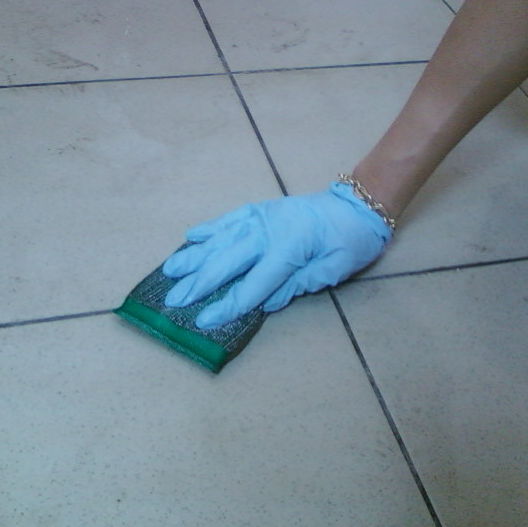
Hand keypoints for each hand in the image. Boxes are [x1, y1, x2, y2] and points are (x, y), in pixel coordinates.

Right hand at [162, 181, 392, 328]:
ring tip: (169, 271)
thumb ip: (297, 286)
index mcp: (289, 250)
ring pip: (221, 240)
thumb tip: (264, 302)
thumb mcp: (333, 271)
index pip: (252, 286)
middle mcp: (268, 231)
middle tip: (174, 301)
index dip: (227, 306)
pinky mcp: (260, 210)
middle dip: (199, 284)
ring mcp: (261, 218)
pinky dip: (209, 229)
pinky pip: (229, 220)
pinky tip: (190, 238)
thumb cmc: (351, 241)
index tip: (203, 321)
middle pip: (227, 262)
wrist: (358, 205)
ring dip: (194, 257)